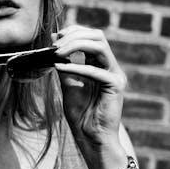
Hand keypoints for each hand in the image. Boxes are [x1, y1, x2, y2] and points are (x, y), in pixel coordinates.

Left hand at [53, 25, 126, 153]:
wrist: (91, 137)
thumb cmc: (81, 114)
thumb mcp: (68, 84)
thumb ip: (64, 64)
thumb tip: (54, 42)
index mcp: (100, 64)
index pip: (91, 36)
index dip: (74, 31)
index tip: (55, 36)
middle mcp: (110, 67)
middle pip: (97, 36)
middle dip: (74, 35)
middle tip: (55, 45)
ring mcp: (115, 75)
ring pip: (100, 46)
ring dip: (76, 45)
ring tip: (57, 53)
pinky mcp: (115, 86)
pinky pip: (95, 70)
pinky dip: (76, 68)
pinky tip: (60, 68)